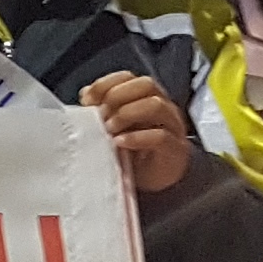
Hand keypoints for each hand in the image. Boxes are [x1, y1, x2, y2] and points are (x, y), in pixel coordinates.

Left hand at [83, 70, 192, 193]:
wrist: (150, 184)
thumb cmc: (131, 154)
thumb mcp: (112, 129)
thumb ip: (101, 110)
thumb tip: (86, 94)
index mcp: (145, 98)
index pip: (129, 77)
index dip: (106, 83)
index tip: (87, 99)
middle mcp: (163, 107)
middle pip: (146, 85)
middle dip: (117, 96)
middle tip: (100, 115)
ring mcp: (173, 127)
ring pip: (156, 105)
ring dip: (127, 114)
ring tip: (109, 129)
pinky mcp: (176, 150)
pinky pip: (161, 136)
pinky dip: (137, 137)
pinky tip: (120, 143)